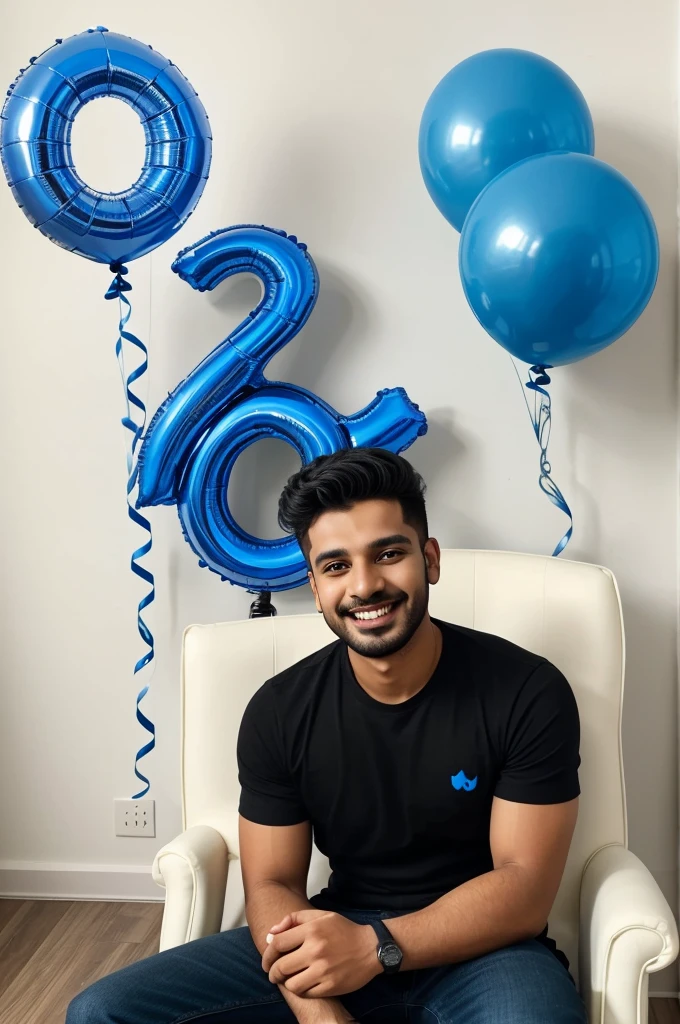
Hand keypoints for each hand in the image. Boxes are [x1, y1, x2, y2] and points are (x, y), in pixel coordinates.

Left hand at [262, 908, 379, 997]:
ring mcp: (324, 970)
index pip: (278, 944)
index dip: (267, 954)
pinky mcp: (331, 986)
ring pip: (291, 984)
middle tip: (274, 974)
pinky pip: (306, 993)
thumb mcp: (321, 916)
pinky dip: (302, 990)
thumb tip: (271, 933)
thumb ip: (294, 919)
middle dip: (273, 972)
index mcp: (312, 930)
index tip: (267, 960)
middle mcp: (316, 950)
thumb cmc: (344, 931)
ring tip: (289, 979)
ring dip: (287, 983)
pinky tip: (304, 983)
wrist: (371, 948)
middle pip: (281, 967)